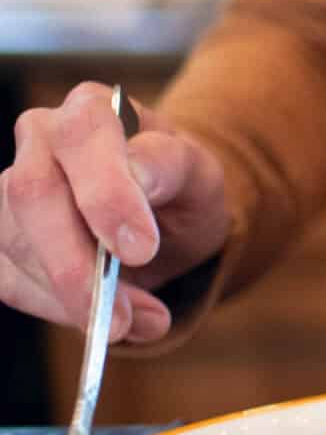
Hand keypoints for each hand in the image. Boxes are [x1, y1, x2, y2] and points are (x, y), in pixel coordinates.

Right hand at [2, 83, 229, 344]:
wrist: (164, 213)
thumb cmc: (179, 187)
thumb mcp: (198, 174)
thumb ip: (170, 167)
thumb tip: (138, 177)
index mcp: (91, 111)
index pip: (82, 138)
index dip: (105, 195)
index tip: (139, 249)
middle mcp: (40, 139)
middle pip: (33, 195)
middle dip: (76, 264)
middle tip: (125, 315)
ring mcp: (11, 187)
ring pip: (14, 243)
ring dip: (71, 296)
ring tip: (137, 323)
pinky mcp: (2, 236)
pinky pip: (7, 279)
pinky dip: (53, 309)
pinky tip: (101, 321)